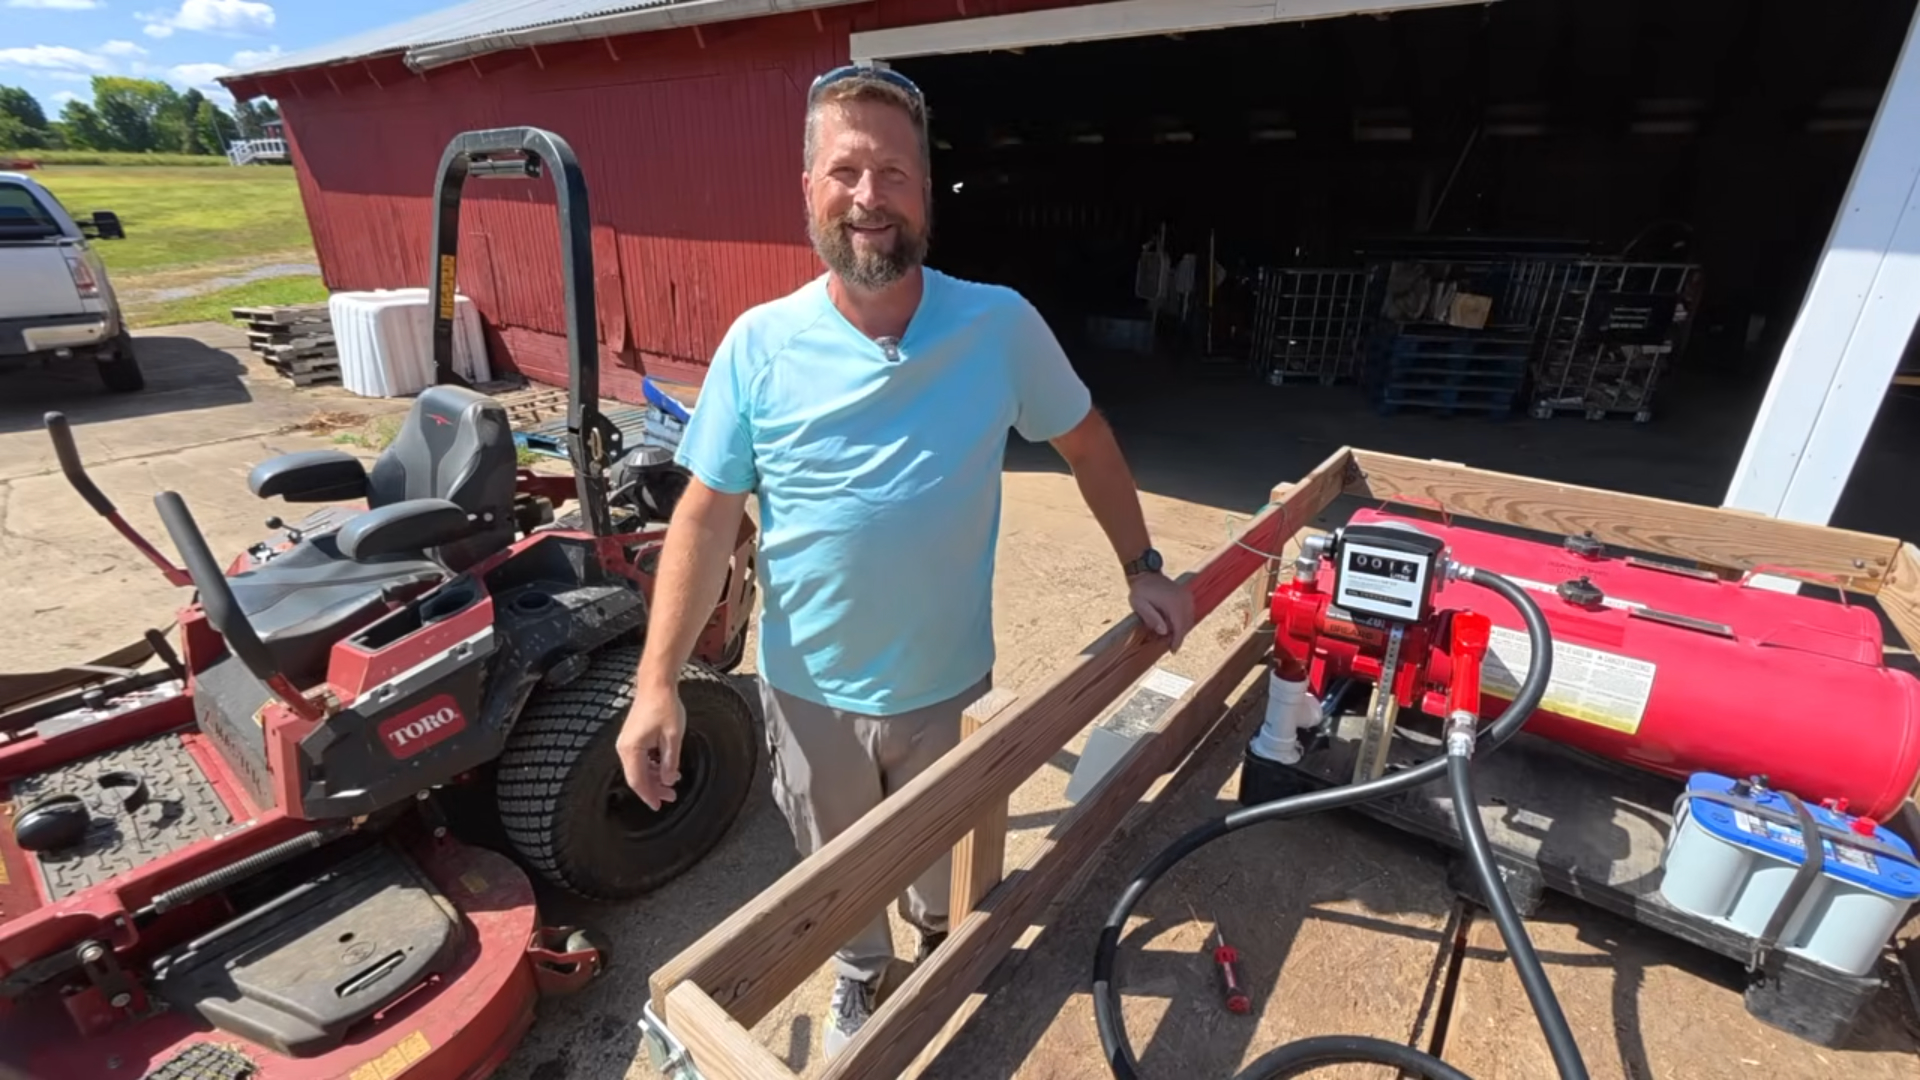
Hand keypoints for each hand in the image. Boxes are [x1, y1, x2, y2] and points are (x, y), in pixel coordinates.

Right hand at [617, 679, 685, 809]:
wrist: (656, 684)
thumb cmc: (665, 706)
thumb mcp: (673, 736)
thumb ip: (670, 761)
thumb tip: (668, 781)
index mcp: (631, 749)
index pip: (638, 780)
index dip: (648, 795)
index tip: (658, 806)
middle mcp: (624, 747)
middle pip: (637, 776)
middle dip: (654, 788)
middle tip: (671, 796)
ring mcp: (627, 742)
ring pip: (639, 768)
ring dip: (654, 777)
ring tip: (672, 783)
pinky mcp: (632, 737)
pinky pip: (640, 759)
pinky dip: (652, 766)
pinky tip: (665, 768)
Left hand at [1128, 572, 1193, 652]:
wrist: (1146, 574)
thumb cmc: (1140, 591)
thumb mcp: (1139, 605)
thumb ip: (1152, 618)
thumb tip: (1165, 631)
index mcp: (1173, 602)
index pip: (1180, 626)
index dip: (1177, 640)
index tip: (1173, 651)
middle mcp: (1183, 599)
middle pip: (1186, 624)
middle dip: (1178, 636)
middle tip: (1168, 645)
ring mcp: (1187, 596)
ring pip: (1189, 619)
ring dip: (1181, 629)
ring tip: (1169, 635)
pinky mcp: (1187, 595)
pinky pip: (1189, 613)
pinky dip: (1182, 621)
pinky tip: (1172, 624)